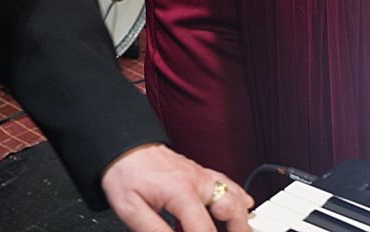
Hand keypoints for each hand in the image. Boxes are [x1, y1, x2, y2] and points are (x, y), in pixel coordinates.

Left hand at [101, 144, 252, 231]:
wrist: (125, 146)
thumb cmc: (125, 174)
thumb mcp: (131, 210)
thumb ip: (155, 231)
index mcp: (181, 192)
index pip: (205, 229)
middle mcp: (197, 182)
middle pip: (231, 208)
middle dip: (239, 229)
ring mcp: (201, 175)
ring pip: (235, 194)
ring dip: (242, 215)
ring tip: (242, 230)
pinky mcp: (200, 172)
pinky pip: (227, 182)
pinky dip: (239, 196)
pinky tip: (244, 204)